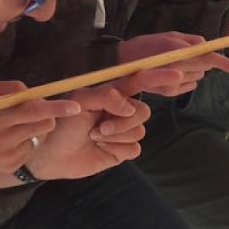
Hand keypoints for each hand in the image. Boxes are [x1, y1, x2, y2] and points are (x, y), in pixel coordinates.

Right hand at [0, 80, 79, 178]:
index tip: (75, 107)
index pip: (34, 111)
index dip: (56, 108)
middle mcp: (5, 138)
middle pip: (44, 125)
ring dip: (33, 129)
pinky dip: (23, 143)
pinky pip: (29, 150)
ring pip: (38, 137)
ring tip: (12, 127)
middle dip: (46, 116)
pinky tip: (5, 142)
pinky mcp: (9, 166)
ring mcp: (9, 155)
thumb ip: (7, 89)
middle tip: (32, 113)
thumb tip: (31, 92)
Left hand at [26, 86, 150, 179]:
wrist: (52, 154)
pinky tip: (101, 148)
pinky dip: (117, 149)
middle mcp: (121, 111)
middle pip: (143, 111)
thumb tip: (129, 105)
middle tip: (98, 128)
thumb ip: (106, 96)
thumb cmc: (62, 124)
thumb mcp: (80, 102)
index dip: (158, 77)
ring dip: (115, 136)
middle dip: (122, 122)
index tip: (176, 74)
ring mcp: (123, 131)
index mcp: (112, 94)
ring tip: (94, 137)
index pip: (139, 82)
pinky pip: (135, 149)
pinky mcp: (122, 150)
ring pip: (139, 131)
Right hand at [118, 32, 228, 96]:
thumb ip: (190, 40)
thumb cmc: (145, 45)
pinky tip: (170, 73)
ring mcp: (173, 84)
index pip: (208, 58)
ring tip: (172, 63)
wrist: (121, 64)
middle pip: (204, 68)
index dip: (226, 64)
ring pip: (197, 76)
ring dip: (192, 69)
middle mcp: (177, 69)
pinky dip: (185, 78)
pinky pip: (189, 85)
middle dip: (201, 61)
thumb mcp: (168, 35)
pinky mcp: (170, 93)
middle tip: (183, 54)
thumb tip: (206, 45)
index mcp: (178, 52)